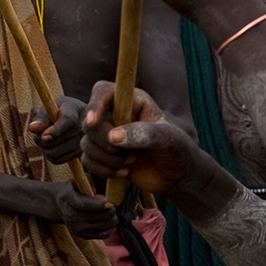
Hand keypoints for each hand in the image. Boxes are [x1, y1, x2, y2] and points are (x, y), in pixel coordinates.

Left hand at [29, 96, 86, 165]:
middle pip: (55, 140)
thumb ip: (41, 117)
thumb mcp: (52, 107)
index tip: (43, 136)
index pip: (67, 121)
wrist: (82, 117)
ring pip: (53, 153)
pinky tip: (53, 146)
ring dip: (44, 148)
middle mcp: (81, 127)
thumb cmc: (61, 110)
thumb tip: (32, 129)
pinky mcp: (79, 154)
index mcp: (74, 110)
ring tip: (47, 138)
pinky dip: (50, 155)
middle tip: (41, 132)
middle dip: (40, 138)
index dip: (55, 130)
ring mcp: (82, 142)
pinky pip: (56, 160)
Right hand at [45, 181, 116, 238]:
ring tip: (108, 211)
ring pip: (105, 225)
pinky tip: (106, 220)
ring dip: (112, 218)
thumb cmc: (76, 189)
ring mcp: (76, 228)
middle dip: (110, 209)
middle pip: (98, 216)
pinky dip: (110, 227)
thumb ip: (90, 183)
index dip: (99, 205)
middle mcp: (70, 216)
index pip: (85, 205)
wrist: (61, 205)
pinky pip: (105, 234)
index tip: (110, 203)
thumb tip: (102, 199)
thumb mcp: (81, 180)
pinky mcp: (83, 236)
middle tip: (110, 204)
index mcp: (68, 198)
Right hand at [83, 80, 197, 194]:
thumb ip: (144, 134)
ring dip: (107, 159)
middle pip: (90, 123)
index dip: (95, 104)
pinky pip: (88, 161)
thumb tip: (113, 136)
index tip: (93, 122)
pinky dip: (103, 170)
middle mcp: (116, 114)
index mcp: (133, 101)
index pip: (104, 91)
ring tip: (131, 162)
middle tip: (129, 154)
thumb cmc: (178, 149)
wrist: (177, 174)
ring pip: (87, 144)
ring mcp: (108, 134)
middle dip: (105, 143)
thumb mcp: (168, 139)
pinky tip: (124, 172)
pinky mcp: (103, 154)